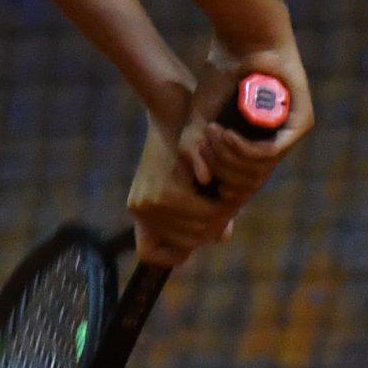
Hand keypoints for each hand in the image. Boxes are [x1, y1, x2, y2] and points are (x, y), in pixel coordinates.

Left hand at [125, 112, 231, 266]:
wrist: (175, 114)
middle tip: (224, 211)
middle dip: (208, 229)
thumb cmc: (186, 148)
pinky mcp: (168, 195)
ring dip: (217, 219)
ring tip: (227, 202)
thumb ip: (204, 212)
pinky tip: (224, 193)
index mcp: (140, 209)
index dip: (172, 251)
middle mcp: (141, 209)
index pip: (150, 252)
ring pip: (197, 231)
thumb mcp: (190, 182)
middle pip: (185, 242)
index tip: (189, 240)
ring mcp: (152, 204)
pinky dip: (218, 207)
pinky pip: (203, 215)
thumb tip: (221, 238)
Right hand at [180, 35, 313, 210]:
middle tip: (204, 142)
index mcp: (257, 147)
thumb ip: (195, 151)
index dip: (219, 179)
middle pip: (249, 181)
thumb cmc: (221, 77)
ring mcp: (290, 134)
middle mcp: (276, 144)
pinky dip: (246, 150)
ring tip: (213, 134)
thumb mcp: (199, 120)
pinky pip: (272, 152)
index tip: (199, 158)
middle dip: (221, 167)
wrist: (243, 42)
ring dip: (229, 157)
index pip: (243, 182)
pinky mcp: (301, 123)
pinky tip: (228, 136)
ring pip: (259, 168)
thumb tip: (203, 181)